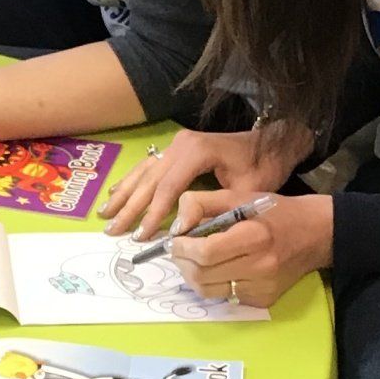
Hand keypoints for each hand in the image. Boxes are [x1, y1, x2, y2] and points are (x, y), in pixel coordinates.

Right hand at [102, 121, 312, 239]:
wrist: (273, 141)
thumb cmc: (264, 165)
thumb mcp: (247, 189)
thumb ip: (216, 207)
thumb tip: (187, 231)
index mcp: (197, 151)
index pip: (168, 188)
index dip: (154, 214)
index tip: (143, 237)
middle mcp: (181, 144)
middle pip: (150, 181)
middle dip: (130, 209)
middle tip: (113, 232)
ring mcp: (176, 144)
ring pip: (143, 172)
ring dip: (123, 195)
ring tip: (105, 216)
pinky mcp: (175, 147)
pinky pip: (147, 165)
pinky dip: (130, 181)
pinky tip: (115, 195)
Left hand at [170, 189, 332, 308]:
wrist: (316, 235)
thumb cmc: (275, 211)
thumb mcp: (239, 195)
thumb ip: (202, 203)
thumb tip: (177, 227)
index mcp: (254, 237)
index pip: (205, 253)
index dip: (182, 248)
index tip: (176, 240)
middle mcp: (260, 267)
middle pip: (202, 275)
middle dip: (182, 263)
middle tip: (179, 251)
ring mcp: (262, 288)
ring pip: (208, 291)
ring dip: (193, 276)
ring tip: (194, 260)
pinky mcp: (263, 300)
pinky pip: (225, 296)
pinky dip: (214, 284)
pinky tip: (220, 269)